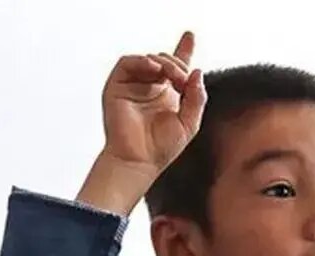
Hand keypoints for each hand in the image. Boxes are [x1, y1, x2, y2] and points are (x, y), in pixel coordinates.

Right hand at [77, 31, 207, 214]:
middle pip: (166, 61)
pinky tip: (155, 70)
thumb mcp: (190, 123)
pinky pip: (128, 62)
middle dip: (178, 65)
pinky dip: (142, 61)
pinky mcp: (117, 86)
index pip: (176, 68)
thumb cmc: (161, 148)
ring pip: (149, 59)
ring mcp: (134, 86)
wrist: (139, 160)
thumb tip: (197, 72)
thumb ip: (197, 97)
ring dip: (164, 63)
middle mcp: (151, 88)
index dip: (183, 51)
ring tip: (171, 76)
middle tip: (183, 79)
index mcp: (168, 95)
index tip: (189, 36)